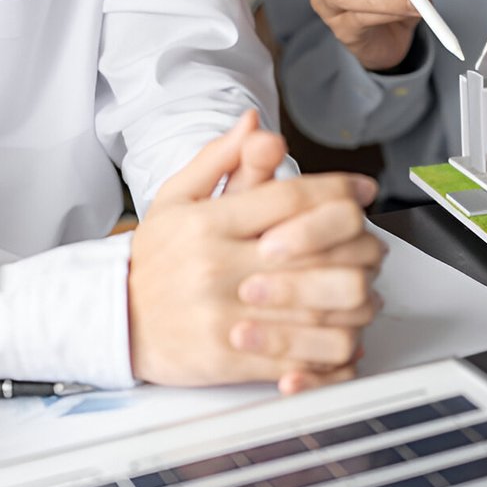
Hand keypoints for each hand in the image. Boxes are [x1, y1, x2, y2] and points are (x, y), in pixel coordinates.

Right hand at [129, 113, 384, 393]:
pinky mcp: (228, 359)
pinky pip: (299, 361)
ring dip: (356, 304)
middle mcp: (218, 267)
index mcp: (209, 224)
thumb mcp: (177, 199)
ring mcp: (224, 315)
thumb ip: (221, 161)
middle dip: (360, 248)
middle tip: (372, 247)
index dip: (338, 190)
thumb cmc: (154, 260)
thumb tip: (258, 126)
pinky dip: (332, 356)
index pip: (290, 198)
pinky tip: (345, 341)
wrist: (113, 320)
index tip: (363, 190)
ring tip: (365, 295)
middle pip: (316, 253)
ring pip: (318, 311)